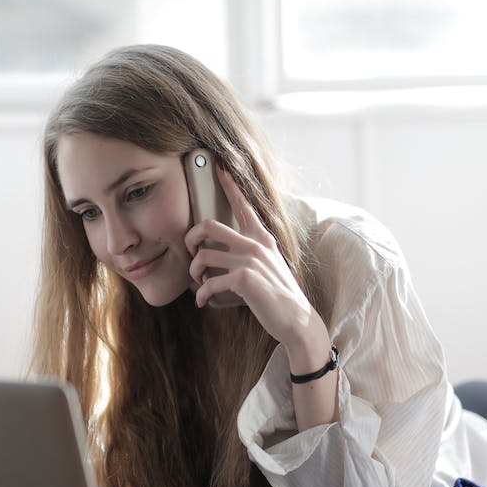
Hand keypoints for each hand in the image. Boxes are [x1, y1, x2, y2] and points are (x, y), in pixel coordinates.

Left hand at [184, 165, 327, 360]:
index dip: (229, 185)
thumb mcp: (267, 266)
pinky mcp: (244, 279)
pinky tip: (202, 302)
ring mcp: (250, 260)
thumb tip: (216, 256)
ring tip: (198, 285)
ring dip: (194, 273)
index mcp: (261, 237)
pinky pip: (209, 282)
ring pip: (203, 256)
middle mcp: (255, 244)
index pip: (243, 205)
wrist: (295, 319)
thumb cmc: (276, 295)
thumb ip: (246, 255)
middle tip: (191, 252)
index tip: (219, 167)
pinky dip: (202, 294)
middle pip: (208, 225)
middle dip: (191, 238)